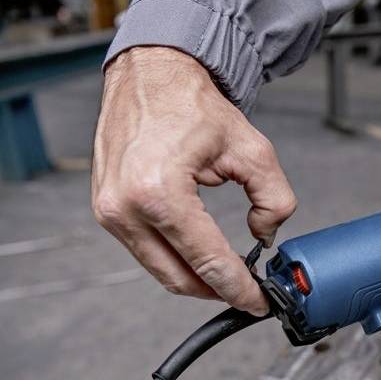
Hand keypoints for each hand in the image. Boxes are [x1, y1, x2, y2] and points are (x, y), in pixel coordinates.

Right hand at [92, 47, 296, 313]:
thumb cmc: (190, 105)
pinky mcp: (106, 210)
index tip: (258, 302)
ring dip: (196, 278)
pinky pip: (145, 250)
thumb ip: (274, 200)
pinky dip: (175, 258)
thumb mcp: (252, 150)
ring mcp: (110, 211)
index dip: (238, 290)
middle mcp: (126, 207)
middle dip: (218, 291)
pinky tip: (200, 254)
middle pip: (180, 278)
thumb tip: (265, 236)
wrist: (150, 76)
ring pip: (160, 270)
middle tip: (247, 293)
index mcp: (160, 193)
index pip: (208, 261)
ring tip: (228, 275)